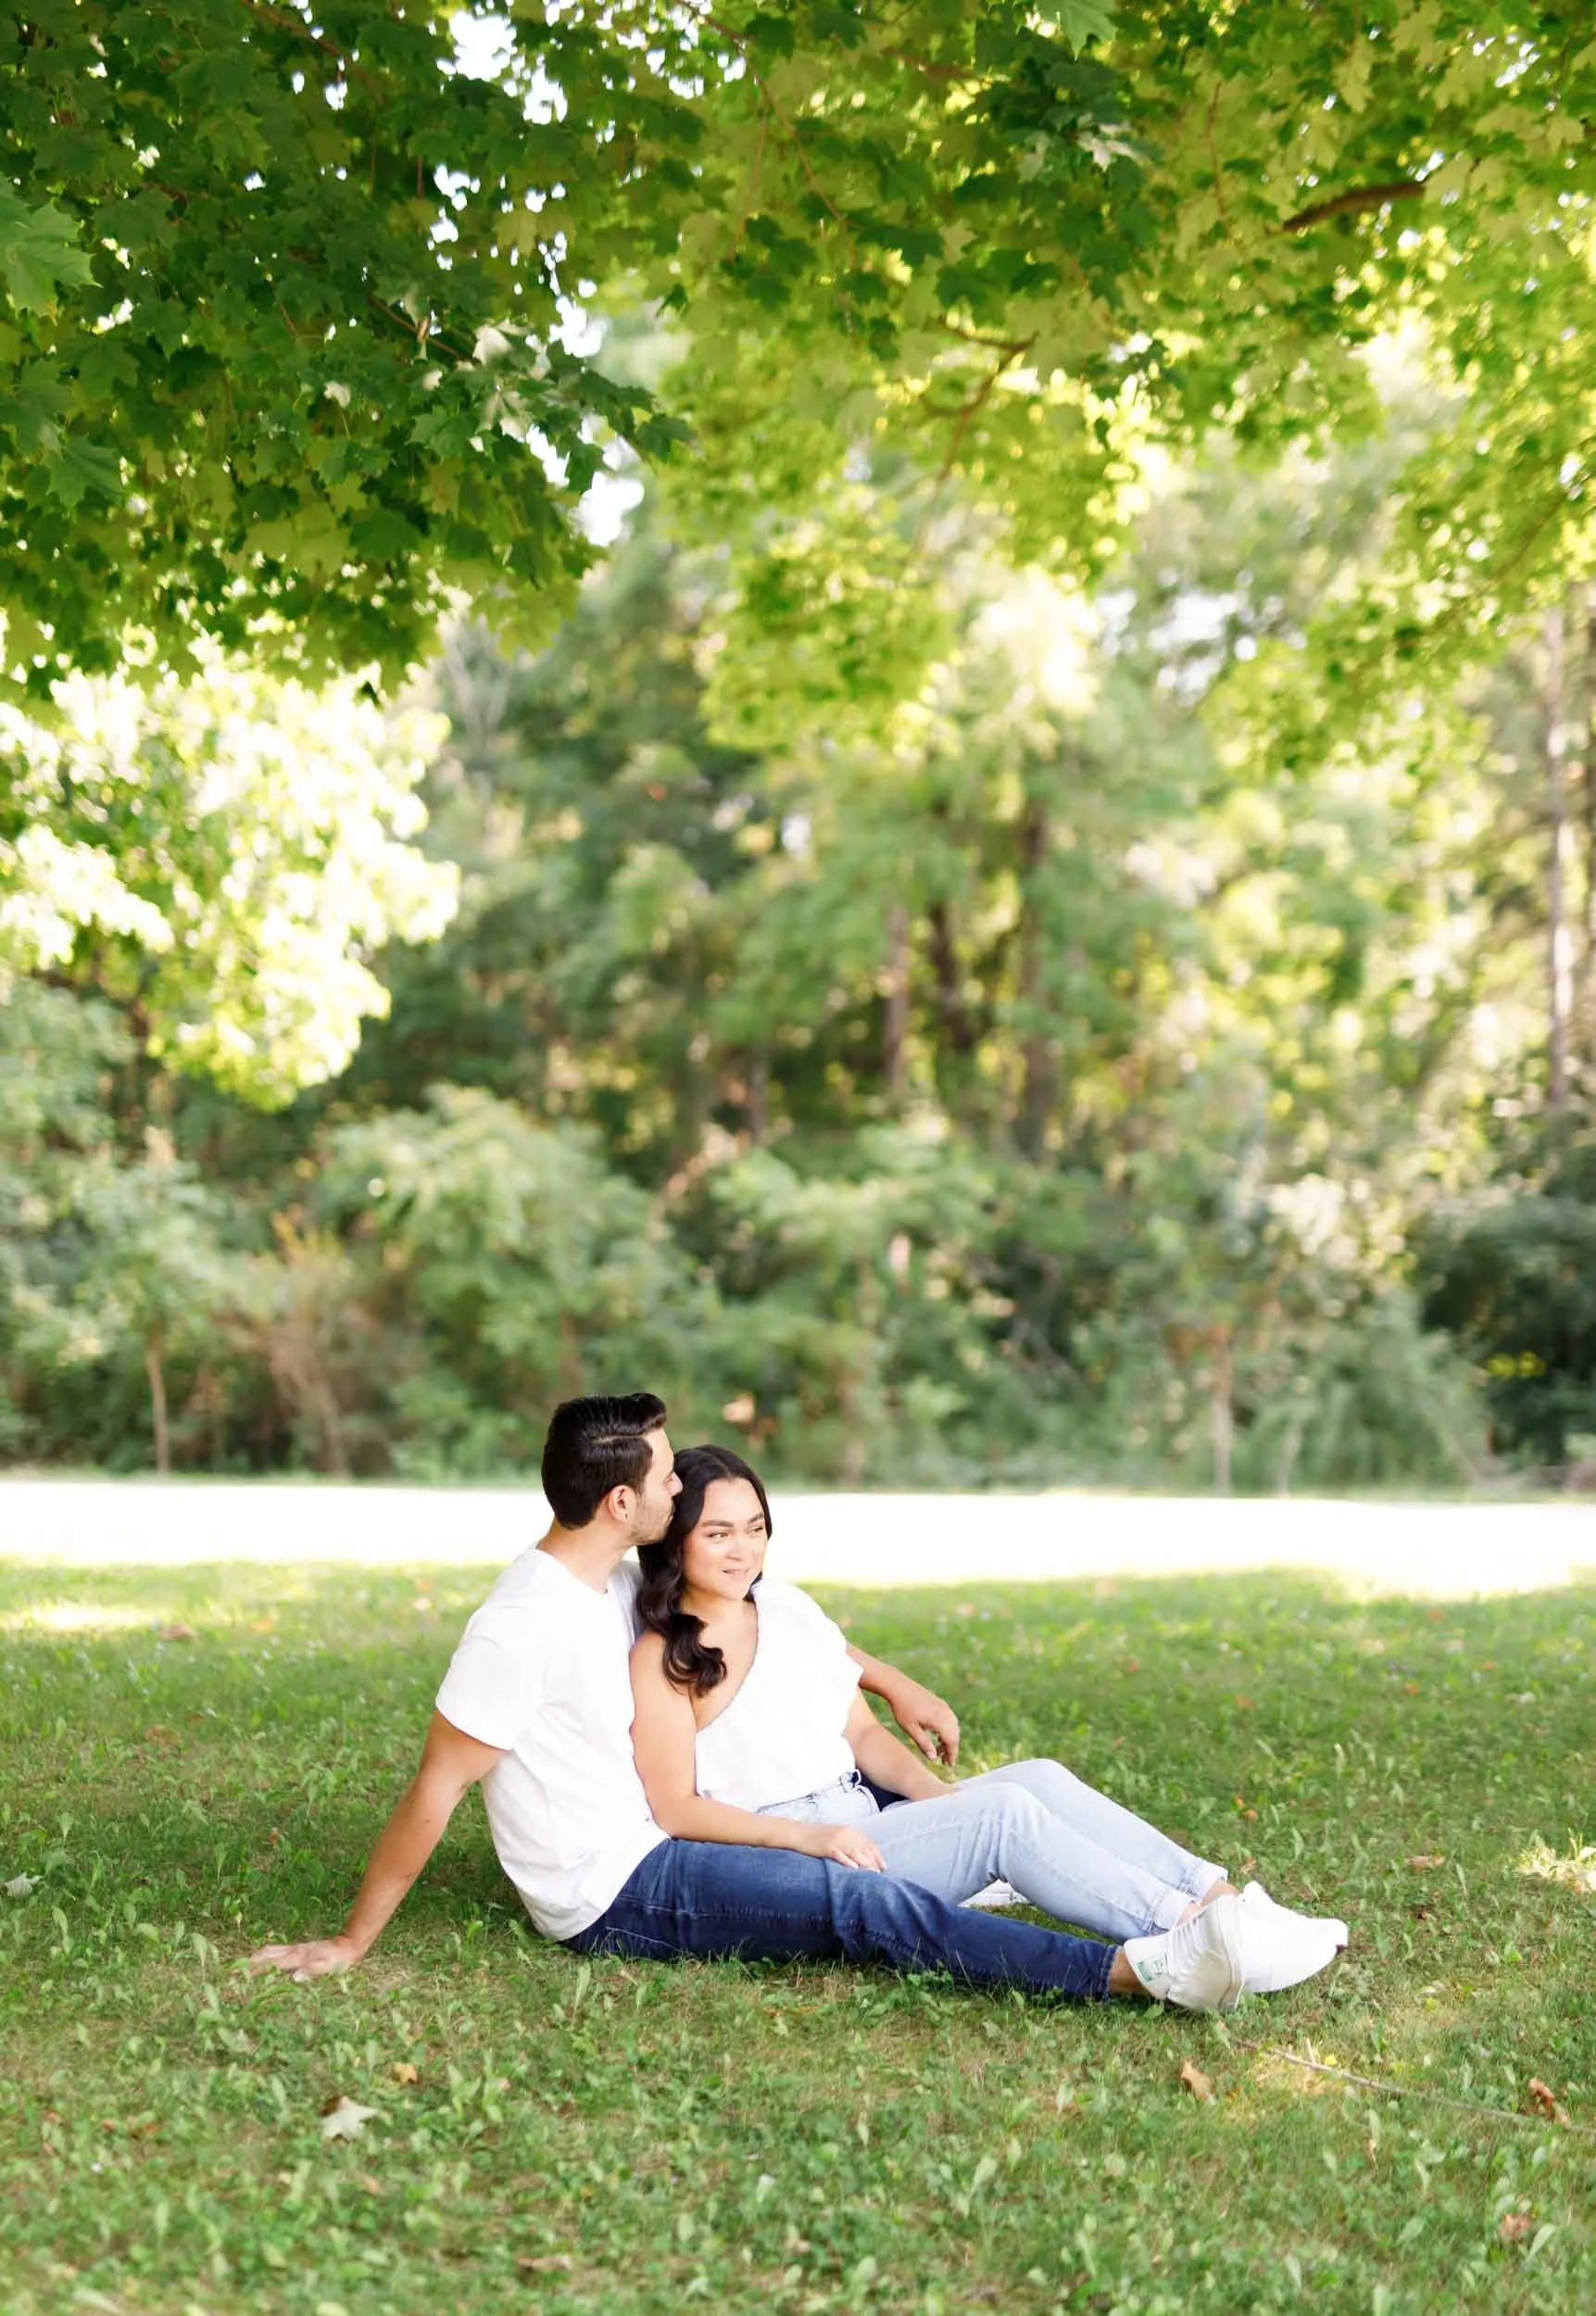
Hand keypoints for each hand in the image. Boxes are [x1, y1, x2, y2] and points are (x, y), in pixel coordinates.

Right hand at [248, 1934, 363, 1980]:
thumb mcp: (328, 1968)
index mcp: (298, 1957)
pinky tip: (264, 1958)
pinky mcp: (299, 1949)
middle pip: (268, 1954)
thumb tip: (294, 1978)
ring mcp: (296, 1948)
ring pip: (272, 1950)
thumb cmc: (339, 1961)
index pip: (273, 1963)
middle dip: (251, 1961)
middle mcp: (294, 1951)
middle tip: (236, 1969)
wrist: (348, 1945)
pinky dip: (267, 1954)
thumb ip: (311, 1972)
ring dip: (257, 1956)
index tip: (243, 1974)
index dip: (257, 1969)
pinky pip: (278, 1950)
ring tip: (244, 1964)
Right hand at [797, 1822, 884, 1870]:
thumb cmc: (816, 1837)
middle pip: (864, 1848)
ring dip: (865, 1863)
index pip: (868, 1842)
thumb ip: (848, 1842)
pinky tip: (854, 1868)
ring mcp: (835, 1839)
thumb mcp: (835, 1836)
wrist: (798, 1833)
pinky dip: (847, 1861)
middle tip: (881, 1874)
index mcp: (848, 1830)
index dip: (877, 1855)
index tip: (883, 1866)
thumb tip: (861, 1856)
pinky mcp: (826, 1846)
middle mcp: (844, 1833)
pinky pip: (839, 1854)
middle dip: (874, 1861)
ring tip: (873, 1873)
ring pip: (855, 1851)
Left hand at [888, 1676, 959, 1767]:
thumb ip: (923, 1744)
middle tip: (944, 1762)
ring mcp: (943, 1706)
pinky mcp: (939, 1703)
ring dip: (949, 1739)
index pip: (952, 1741)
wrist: (898, 1686)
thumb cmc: (902, 1708)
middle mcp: (945, 1712)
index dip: (952, 1754)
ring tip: (939, 1751)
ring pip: (953, 1727)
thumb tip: (933, 1758)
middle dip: (951, 1749)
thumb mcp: (911, 1729)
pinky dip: (947, 1730)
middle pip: (955, 1734)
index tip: (949, 1766)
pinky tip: (937, 1736)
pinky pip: (949, 1719)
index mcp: (939, 1719)